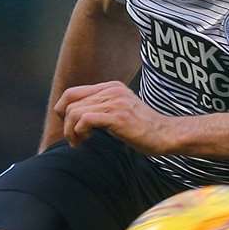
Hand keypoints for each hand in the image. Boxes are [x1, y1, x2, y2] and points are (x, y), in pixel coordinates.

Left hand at [53, 80, 174, 153]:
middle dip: (65, 124)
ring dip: (70, 131)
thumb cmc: (144, 129)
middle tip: (74, 139)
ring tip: (79, 142)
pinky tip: (86, 141)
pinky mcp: (117, 116)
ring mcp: (115, 102)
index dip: (63, 109)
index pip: (73, 92)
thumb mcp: (121, 110)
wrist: (166, 134)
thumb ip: (102, 107)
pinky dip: (79, 132)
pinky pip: (84, 120)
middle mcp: (111, 90)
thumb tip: (76, 116)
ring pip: (74, 112)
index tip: (68, 126)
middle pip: (70, 102)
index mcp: (111, 87)